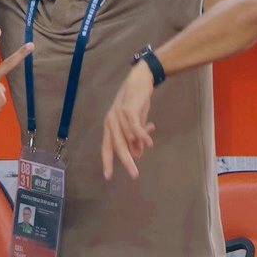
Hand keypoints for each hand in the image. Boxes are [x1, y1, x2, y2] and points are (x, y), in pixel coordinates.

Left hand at [101, 62, 156, 179]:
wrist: (141, 79)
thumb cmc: (136, 101)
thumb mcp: (135, 122)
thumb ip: (134, 138)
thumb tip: (137, 155)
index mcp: (109, 125)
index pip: (106, 146)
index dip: (107, 161)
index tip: (108, 177)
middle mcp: (111, 120)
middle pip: (116, 145)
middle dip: (125, 161)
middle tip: (134, 174)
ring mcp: (119, 114)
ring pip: (127, 137)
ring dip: (138, 146)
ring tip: (147, 149)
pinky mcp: (129, 109)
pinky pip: (135, 128)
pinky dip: (143, 136)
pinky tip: (150, 142)